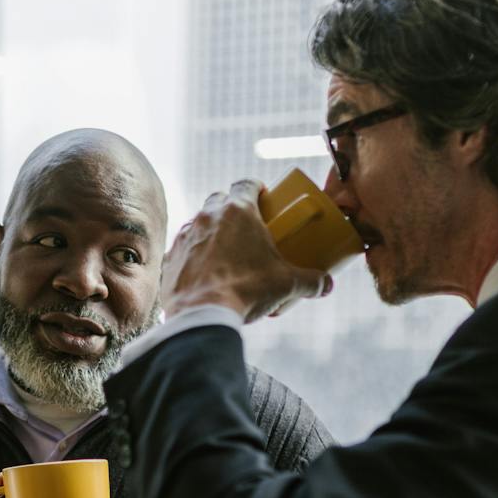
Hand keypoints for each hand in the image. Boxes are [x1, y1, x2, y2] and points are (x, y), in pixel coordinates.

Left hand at [160, 180, 332, 322]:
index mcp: (237, 211)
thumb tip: (326, 285)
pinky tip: (205, 270)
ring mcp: (186, 235)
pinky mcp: (170, 257)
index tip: (264, 198)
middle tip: (247, 226)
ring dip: (212, 230)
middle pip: (220, 199)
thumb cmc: (246, 291)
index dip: (257, 188)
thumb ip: (310, 281)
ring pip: (200, 222)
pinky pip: (184, 248)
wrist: (201, 314)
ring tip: (226, 251)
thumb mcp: (287, 284)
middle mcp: (208, 216)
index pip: (247, 184)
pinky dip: (194, 254)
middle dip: (232, 207)